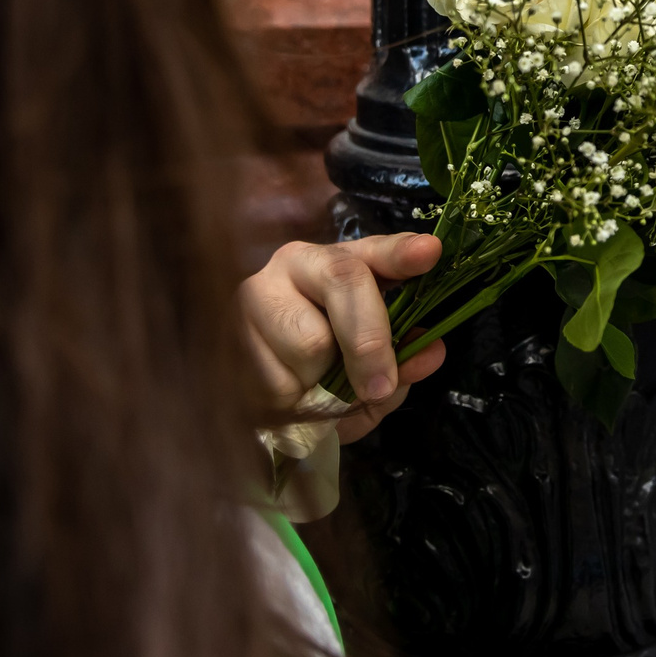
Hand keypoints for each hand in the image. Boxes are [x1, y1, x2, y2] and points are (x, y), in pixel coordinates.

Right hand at [241, 233, 449, 444]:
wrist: (254, 385)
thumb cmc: (324, 366)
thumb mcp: (369, 360)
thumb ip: (402, 354)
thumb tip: (431, 352)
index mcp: (333, 261)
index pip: (372, 251)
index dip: (401, 253)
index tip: (429, 253)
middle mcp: (290, 265)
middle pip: (345, 287)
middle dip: (370, 343)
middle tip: (380, 387)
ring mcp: (251, 297)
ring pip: (309, 345)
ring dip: (322, 382)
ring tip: (313, 387)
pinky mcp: (224, 338)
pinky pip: (275, 383)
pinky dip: (291, 405)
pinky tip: (286, 399)